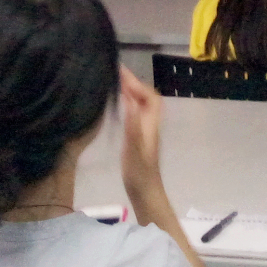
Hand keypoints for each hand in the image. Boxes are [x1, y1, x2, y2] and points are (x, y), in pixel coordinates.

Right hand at [119, 65, 164, 195]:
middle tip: (116, 73)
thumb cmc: (139, 173)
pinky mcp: (139, 137)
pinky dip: (129, 103)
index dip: (137, 84)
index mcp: (151, 124)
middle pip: (147, 98)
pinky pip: (136, 113)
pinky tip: (119, 104)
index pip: (150, 96)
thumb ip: (133, 126)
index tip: (121, 73)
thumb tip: (130, 100)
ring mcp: (146, 131)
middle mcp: (150, 124)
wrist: (145, 193)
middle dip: (134, 84)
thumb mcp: (134, 149)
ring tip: (116, 83)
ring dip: (132, 92)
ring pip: (142, 105)